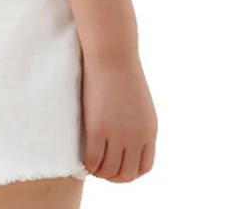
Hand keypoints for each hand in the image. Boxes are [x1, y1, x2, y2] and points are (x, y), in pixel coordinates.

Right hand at [81, 56, 156, 181]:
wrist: (112, 55)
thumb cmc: (121, 71)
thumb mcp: (139, 102)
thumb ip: (136, 121)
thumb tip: (126, 134)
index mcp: (149, 131)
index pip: (144, 167)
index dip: (129, 172)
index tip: (117, 166)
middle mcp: (137, 137)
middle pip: (127, 174)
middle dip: (114, 176)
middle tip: (101, 169)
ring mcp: (118, 134)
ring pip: (110, 171)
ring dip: (100, 173)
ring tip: (91, 165)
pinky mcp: (98, 129)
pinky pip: (94, 160)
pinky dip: (88, 165)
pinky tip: (83, 160)